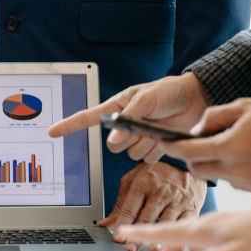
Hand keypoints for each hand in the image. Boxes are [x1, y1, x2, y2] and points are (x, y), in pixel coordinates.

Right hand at [49, 73, 208, 162]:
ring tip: (159, 128)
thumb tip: (112, 143)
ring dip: (145, 144)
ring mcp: (139, 137)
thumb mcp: (148, 98)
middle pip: (114, 146)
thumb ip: (128, 119)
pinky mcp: (153, 147)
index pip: (88, 118)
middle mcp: (125, 124)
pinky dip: (157, 150)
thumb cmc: (171, 91)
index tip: (52, 132)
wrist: (198, 99)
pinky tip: (165, 136)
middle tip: (145, 125)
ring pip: (131, 154)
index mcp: (118, 107)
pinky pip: (147, 159)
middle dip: (129, 139)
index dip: (69, 125)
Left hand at [100, 162, 205, 250]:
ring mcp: (177, 201)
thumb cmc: (155, 174)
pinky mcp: (191, 208)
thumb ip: (120, 203)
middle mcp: (160, 192)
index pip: (130, 208)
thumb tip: (105, 224)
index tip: (118, 238)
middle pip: (147, 218)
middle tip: (130, 249)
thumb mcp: (133, 181)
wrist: (185, 165)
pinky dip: (182, 236)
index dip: (123, 224)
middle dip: (139, 236)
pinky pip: (186, 224)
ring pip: (167, 222)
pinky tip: (176, 246)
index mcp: (143, 184)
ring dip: (160, 238)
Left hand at [160, 98, 250, 193]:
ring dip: (215, 165)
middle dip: (193, 158)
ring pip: (217, 177)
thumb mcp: (242, 106)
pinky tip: (247, 158)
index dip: (172, 147)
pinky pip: (235, 182)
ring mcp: (249, 183)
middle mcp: (238, 170)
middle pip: (198, 170)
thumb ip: (212, 118)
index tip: (163, 142)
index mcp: (231, 147)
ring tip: (230, 148)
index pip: (189, 152)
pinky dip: (233, 172)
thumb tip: (193, 131)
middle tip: (198, 144)